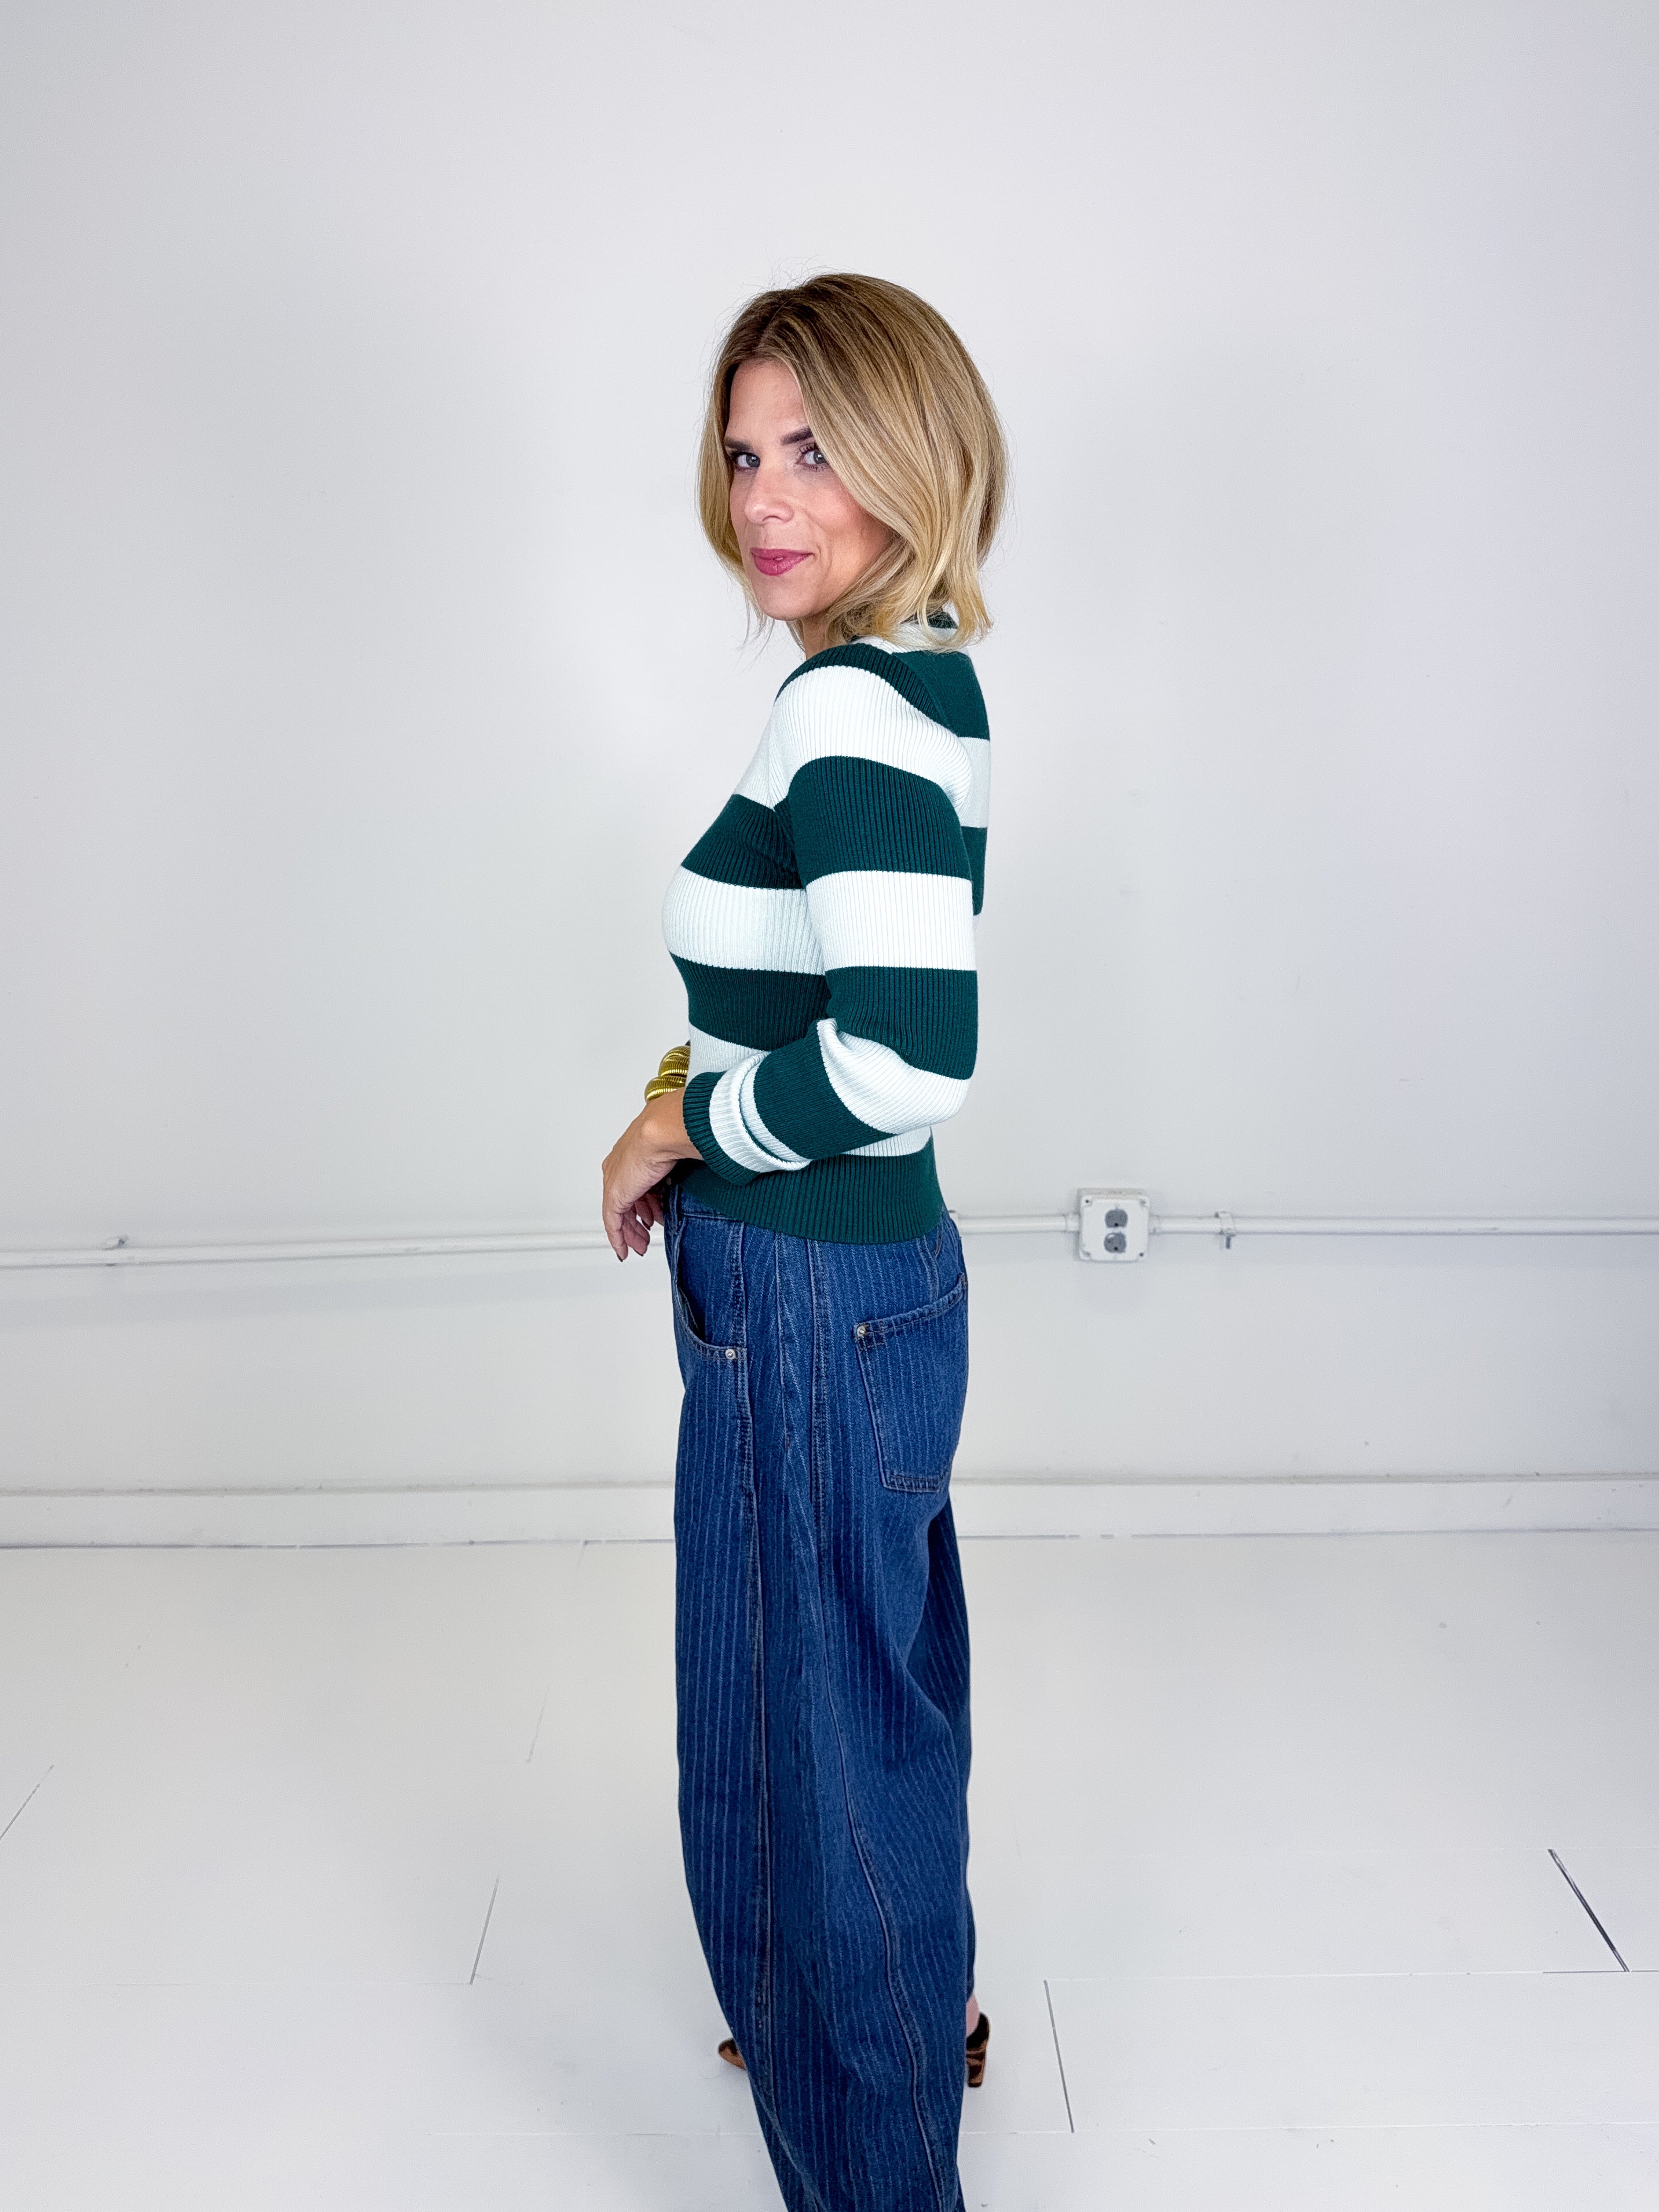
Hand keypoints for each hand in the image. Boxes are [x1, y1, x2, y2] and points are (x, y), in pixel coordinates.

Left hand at [601, 1089, 701, 1259]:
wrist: (663, 1130)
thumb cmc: (674, 1132)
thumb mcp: (678, 1152)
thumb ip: (680, 1166)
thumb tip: (698, 1168)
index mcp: (632, 1153)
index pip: (635, 1185)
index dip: (644, 1204)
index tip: (652, 1218)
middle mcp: (620, 1168)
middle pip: (626, 1201)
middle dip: (637, 1222)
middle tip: (645, 1236)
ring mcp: (616, 1182)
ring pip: (621, 1215)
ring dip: (632, 1233)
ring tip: (641, 1245)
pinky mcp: (615, 1196)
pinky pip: (613, 1224)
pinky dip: (619, 1240)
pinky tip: (623, 1251)